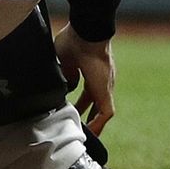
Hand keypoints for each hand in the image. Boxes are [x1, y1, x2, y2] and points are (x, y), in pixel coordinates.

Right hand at [54, 20, 114, 134]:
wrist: (86, 33)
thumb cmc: (73, 39)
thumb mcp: (64, 59)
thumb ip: (65, 72)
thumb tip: (67, 87)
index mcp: (90, 70)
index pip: (87, 90)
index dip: (79, 101)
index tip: (70, 109)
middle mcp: (100, 80)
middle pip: (94, 102)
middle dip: (85, 114)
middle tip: (77, 125)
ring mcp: (105, 86)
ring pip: (101, 110)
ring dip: (92, 122)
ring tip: (84, 135)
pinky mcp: (106, 92)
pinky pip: (104, 114)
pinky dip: (97, 125)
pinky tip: (90, 135)